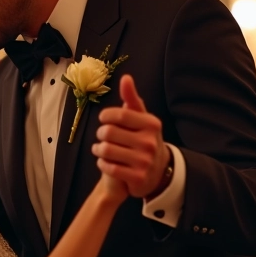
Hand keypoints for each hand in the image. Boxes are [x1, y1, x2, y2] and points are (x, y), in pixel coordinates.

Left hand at [93, 75, 169, 198]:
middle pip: (109, 132)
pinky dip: (102, 163)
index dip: (106, 116)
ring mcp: (144, 161)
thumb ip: (132, 99)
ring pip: (106, 150)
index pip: (119, 114)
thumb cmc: (144, 139)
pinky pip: (108, 167)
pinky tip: (105, 161)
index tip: (103, 119)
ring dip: (98, 149)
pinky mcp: (136, 178)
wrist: (157, 171)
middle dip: (101, 133)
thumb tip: (125, 78)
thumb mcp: (142, 119)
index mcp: (151, 124)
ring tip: (100, 149)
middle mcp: (149, 142)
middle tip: (102, 136)